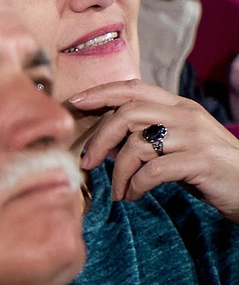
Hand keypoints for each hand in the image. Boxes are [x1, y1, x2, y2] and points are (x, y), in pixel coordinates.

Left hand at [68, 82, 238, 214]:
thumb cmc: (208, 168)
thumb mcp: (178, 144)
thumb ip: (149, 135)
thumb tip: (103, 141)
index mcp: (180, 107)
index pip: (135, 88)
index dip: (102, 92)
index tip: (75, 102)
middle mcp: (187, 116)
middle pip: (128, 113)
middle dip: (100, 138)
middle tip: (86, 163)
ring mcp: (196, 138)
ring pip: (137, 144)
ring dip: (117, 172)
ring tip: (118, 191)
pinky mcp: (201, 162)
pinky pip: (153, 171)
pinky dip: (135, 186)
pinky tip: (133, 196)